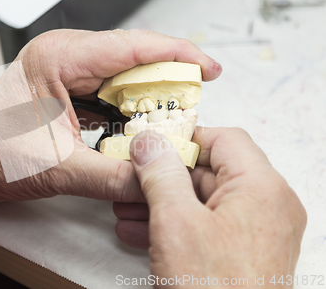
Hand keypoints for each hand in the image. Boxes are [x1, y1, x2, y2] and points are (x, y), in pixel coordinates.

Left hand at [0, 29, 221, 219]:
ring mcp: (64, 72)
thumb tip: (153, 182)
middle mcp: (64, 57)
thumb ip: (111, 177)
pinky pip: (108, 93)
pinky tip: (142, 128)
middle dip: (168, 82)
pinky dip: (129, 110)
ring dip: (150, 98)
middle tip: (193, 108)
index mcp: (60, 58)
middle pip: (133, 60)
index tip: (208, 70)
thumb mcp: (54, 168)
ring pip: (123, 77)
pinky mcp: (64, 90)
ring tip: (173, 121)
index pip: (133, 47)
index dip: (177, 55)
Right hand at [114, 128, 305, 287]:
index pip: (223, 139)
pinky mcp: (242, 255)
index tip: (152, 145)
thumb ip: (161, 174)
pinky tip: (140, 231)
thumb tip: (151, 142)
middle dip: (165, 175)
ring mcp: (256, 234)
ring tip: (127, 206)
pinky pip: (206, 227)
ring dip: (163, 201)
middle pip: (211, 171)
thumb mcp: (176, 223)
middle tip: (131, 178)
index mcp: (261, 189)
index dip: (184, 138)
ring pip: (204, 201)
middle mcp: (266, 208)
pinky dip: (175, 224)